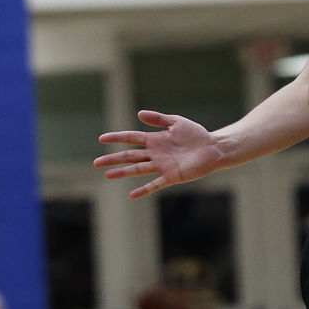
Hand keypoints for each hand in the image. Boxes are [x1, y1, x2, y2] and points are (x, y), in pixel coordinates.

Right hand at [95, 112, 225, 198]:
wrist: (212, 148)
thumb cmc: (196, 134)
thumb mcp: (176, 122)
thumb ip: (158, 119)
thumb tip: (139, 114)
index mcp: (155, 139)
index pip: (131, 138)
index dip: (117, 138)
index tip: (101, 138)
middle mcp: (155, 153)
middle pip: (130, 156)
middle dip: (113, 158)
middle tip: (96, 163)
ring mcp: (162, 166)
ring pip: (138, 169)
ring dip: (123, 172)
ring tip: (107, 175)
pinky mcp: (171, 176)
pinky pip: (155, 184)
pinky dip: (144, 189)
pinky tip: (132, 195)